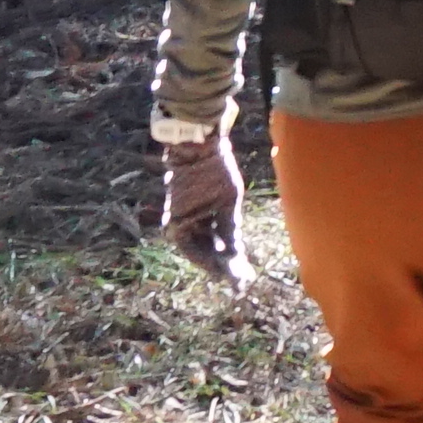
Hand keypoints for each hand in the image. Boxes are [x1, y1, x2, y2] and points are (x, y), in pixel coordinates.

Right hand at [154, 136, 241, 282]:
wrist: (196, 139)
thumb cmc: (212, 169)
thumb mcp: (227, 202)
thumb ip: (231, 230)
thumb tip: (236, 256)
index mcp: (180, 228)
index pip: (203, 259)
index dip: (223, 271)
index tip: (240, 283)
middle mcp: (177, 227)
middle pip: (203, 253)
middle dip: (224, 265)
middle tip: (245, 279)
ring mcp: (183, 219)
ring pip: (205, 244)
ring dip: (222, 254)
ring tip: (242, 268)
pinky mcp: (190, 211)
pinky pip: (204, 231)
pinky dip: (218, 239)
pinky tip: (233, 249)